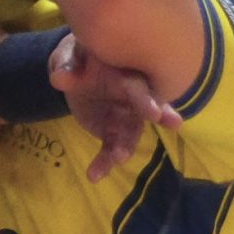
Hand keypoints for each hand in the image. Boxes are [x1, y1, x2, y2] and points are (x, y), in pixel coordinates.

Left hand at [51, 35, 181, 180]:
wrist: (73, 73)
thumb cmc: (77, 58)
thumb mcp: (68, 57)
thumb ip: (66, 66)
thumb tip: (59, 78)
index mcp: (122, 76)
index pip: (137, 87)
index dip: (146, 99)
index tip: (155, 113)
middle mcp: (132, 98)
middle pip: (150, 109)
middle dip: (162, 116)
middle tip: (173, 124)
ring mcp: (125, 118)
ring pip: (131, 136)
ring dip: (125, 148)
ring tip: (117, 159)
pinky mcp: (113, 133)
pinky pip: (111, 150)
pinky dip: (104, 163)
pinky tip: (94, 175)